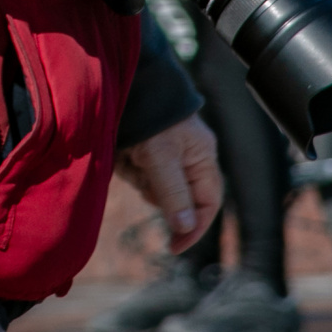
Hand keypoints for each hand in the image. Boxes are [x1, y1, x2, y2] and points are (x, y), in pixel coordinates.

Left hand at [116, 116, 221, 253]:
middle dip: (157, 193)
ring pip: (154, 188)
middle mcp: (189, 158)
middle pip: (177, 199)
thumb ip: (174, 194)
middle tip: (142, 170)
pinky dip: (129, 168)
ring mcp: (167, 155)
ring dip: (140, 178)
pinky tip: (124, 153)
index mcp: (203, 158)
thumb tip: (186, 228)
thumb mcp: (162, 158)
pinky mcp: (146, 151)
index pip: (207, 204)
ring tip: (131, 155)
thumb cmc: (151, 117)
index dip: (194, 228)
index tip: (174, 247)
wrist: (127, 85)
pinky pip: (139, 174)